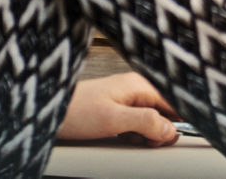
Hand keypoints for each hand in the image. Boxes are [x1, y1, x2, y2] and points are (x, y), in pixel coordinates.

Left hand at [56, 72, 180, 145]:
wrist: (47, 111)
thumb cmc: (75, 111)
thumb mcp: (114, 119)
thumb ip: (146, 122)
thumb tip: (171, 129)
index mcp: (139, 85)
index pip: (174, 101)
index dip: (179, 120)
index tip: (176, 137)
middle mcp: (135, 89)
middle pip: (164, 112)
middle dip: (160, 131)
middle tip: (145, 141)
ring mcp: (126, 98)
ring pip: (151, 120)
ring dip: (146, 134)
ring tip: (128, 138)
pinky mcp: (117, 109)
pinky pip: (137, 123)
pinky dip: (135, 134)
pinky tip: (124, 138)